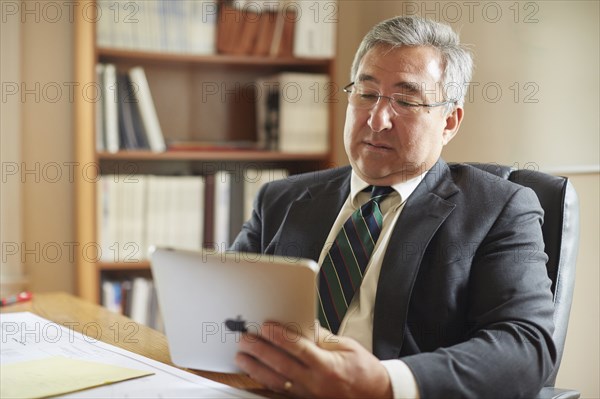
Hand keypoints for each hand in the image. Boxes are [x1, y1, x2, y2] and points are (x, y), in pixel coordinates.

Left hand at [235, 322, 392, 397]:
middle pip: (282, 365)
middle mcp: (316, 383)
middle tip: (245, 339)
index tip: (266, 326)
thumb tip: (303, 324)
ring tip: (242, 356)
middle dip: (260, 350)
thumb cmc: (363, 370)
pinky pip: (281, 391)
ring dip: (256, 368)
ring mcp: (308, 395)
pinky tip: (253, 374)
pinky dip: (265, 382)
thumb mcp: (347, 347)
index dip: (280, 336)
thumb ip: (322, 337)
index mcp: (328, 366)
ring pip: (276, 381)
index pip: (299, 349)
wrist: (376, 395)